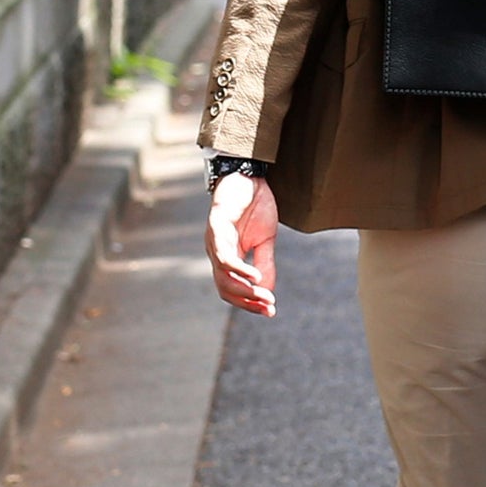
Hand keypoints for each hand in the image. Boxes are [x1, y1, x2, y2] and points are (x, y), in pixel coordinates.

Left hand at [206, 171, 278, 316]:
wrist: (249, 174)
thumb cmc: (255, 205)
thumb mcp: (266, 239)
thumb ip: (265, 262)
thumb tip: (267, 290)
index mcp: (227, 256)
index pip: (232, 290)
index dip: (249, 303)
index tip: (270, 312)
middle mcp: (217, 252)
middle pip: (225, 289)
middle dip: (247, 302)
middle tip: (269, 306)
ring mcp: (214, 240)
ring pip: (223, 276)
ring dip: (244, 290)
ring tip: (264, 294)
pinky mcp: (216, 226)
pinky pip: (225, 255)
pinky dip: (239, 269)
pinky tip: (255, 276)